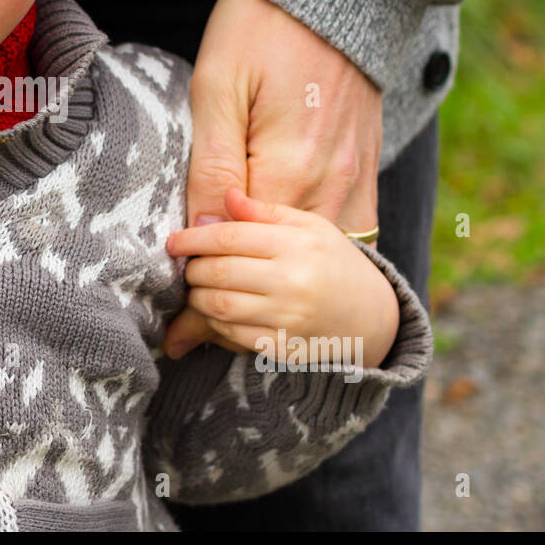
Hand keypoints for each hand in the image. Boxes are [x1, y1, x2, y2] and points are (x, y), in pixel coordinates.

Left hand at [164, 189, 398, 367]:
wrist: (371, 317)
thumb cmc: (334, 263)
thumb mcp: (310, 227)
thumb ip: (265, 211)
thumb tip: (225, 196)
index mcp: (297, 245)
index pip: (229, 238)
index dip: (193, 239)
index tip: (173, 242)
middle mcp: (293, 282)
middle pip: (218, 273)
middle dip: (192, 269)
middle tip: (187, 265)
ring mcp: (288, 319)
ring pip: (219, 306)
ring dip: (197, 297)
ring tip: (198, 287)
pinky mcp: (283, 348)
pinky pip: (232, 335)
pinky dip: (215, 322)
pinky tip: (216, 311)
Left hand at [167, 0, 382, 356]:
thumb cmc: (261, 30)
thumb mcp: (218, 88)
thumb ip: (212, 165)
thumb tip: (203, 232)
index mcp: (289, 170)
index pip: (242, 253)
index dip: (205, 290)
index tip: (173, 324)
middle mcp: (331, 187)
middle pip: (279, 269)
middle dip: (234, 304)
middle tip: (187, 336)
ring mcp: (355, 181)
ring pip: (315, 261)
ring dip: (273, 287)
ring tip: (224, 315)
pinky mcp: (366, 170)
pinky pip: (348, 235)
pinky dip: (313, 261)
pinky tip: (280, 271)